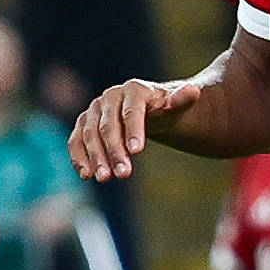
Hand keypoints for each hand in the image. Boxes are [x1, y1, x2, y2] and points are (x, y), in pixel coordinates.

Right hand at [68, 77, 199, 179]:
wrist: (148, 110)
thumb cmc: (165, 109)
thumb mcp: (177, 105)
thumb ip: (182, 100)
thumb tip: (194, 91)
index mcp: (133, 90)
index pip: (132, 110)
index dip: (134, 130)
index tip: (138, 151)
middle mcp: (109, 97)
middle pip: (108, 126)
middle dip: (115, 151)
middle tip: (124, 175)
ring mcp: (94, 111)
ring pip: (89, 134)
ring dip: (96, 157)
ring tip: (105, 179)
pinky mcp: (83, 125)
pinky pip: (76, 141)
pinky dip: (78, 157)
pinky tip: (86, 175)